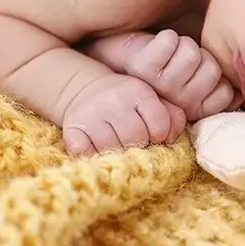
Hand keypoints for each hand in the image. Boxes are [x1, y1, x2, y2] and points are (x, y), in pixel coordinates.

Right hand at [61, 73, 186, 155]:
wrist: (87, 90)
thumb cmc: (128, 103)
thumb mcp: (153, 101)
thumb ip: (172, 117)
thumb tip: (170, 139)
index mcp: (138, 92)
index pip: (159, 125)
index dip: (159, 136)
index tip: (153, 136)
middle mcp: (114, 100)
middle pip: (135, 138)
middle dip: (139, 146)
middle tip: (134, 144)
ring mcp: (91, 113)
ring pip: (111, 147)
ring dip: (116, 153)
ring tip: (117, 147)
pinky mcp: (72, 126)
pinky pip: (83, 151)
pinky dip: (91, 156)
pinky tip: (96, 150)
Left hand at [122, 30, 238, 120]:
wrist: (123, 61)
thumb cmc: (167, 68)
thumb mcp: (196, 82)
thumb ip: (219, 87)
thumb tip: (241, 93)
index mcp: (194, 108)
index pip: (226, 93)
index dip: (219, 75)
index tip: (200, 73)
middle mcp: (178, 103)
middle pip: (212, 69)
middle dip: (202, 57)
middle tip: (183, 62)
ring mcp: (160, 86)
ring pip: (192, 53)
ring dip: (183, 45)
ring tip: (171, 54)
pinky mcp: (143, 66)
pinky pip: (171, 41)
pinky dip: (166, 38)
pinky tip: (157, 47)